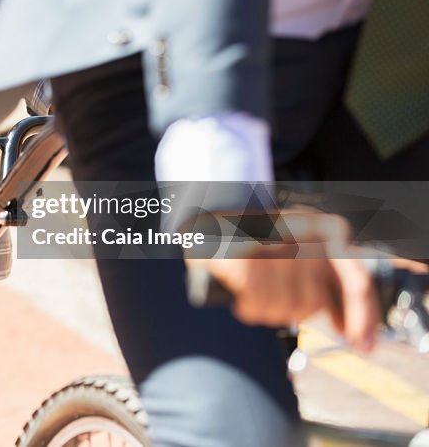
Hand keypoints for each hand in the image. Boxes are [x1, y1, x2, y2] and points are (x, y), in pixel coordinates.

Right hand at [186, 209, 377, 352]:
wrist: (202, 221)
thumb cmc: (250, 243)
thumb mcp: (296, 255)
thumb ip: (325, 285)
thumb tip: (355, 333)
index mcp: (325, 227)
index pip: (357, 281)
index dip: (362, 316)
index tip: (363, 344)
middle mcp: (305, 231)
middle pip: (311, 302)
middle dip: (287, 306)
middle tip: (268, 292)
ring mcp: (274, 245)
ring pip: (285, 308)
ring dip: (265, 308)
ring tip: (251, 287)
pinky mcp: (246, 261)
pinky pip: (257, 305)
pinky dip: (247, 306)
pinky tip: (240, 291)